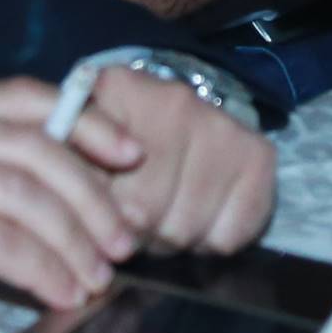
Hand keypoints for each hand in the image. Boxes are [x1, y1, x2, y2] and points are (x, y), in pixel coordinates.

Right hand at [0, 79, 142, 332]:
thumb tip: (80, 197)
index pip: (22, 97)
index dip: (85, 120)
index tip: (131, 157)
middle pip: (33, 145)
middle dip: (93, 191)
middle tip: (125, 239)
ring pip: (22, 193)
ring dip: (74, 238)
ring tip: (98, 277)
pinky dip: (43, 269)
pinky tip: (61, 294)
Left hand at [81, 66, 277, 251]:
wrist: (185, 111)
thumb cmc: (121, 138)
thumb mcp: (82, 142)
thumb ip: (73, 176)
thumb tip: (84, 232)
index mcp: (119, 90)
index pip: (97, 187)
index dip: (99, 218)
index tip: (102, 217)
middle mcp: (175, 102)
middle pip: (144, 214)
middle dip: (136, 234)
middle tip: (138, 222)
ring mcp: (222, 126)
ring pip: (185, 229)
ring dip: (172, 241)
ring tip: (168, 219)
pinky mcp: (258, 155)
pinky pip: (229, 236)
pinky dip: (211, 242)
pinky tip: (202, 217)